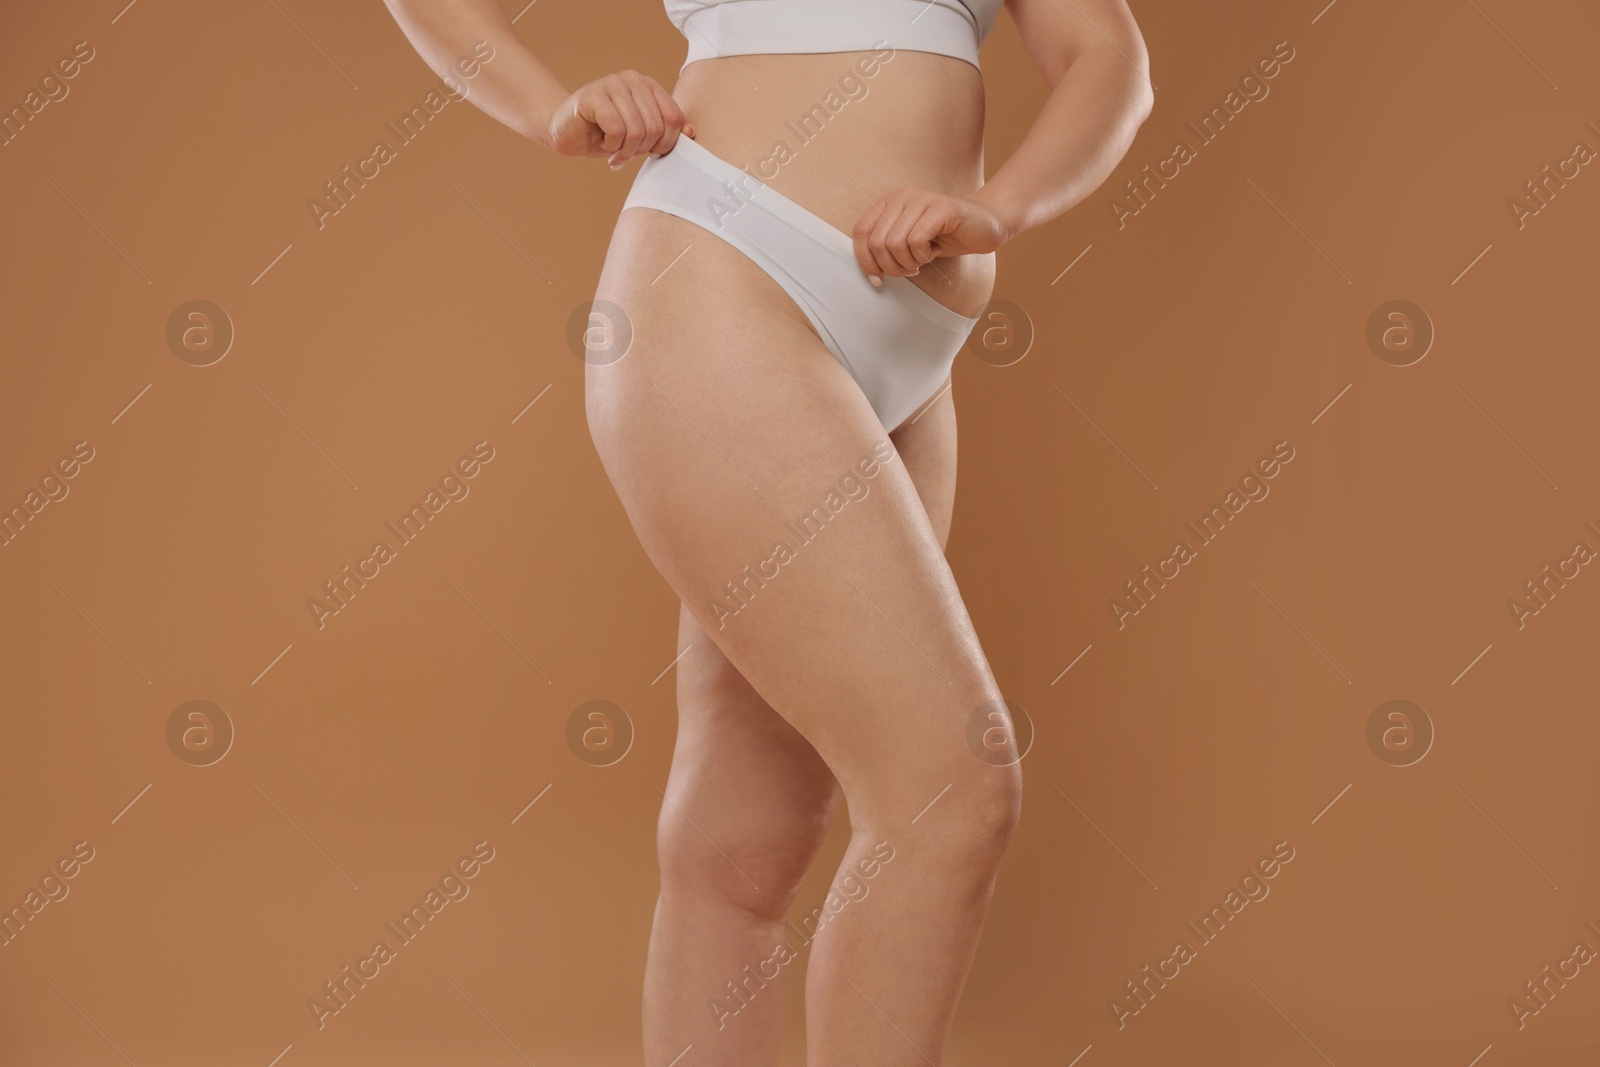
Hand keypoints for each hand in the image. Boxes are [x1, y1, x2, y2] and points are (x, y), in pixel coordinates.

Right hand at [545, 69, 694, 166]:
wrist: (567, 132)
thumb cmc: (605, 134)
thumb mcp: (641, 136)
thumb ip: (666, 132)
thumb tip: (692, 132)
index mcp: (649, 86)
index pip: (675, 117)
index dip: (667, 143)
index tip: (651, 153)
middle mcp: (633, 79)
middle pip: (656, 126)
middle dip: (642, 149)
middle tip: (626, 154)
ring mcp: (612, 83)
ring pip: (636, 130)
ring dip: (625, 151)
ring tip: (615, 151)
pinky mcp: (593, 94)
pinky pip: (616, 129)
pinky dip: (611, 145)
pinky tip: (603, 143)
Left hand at [850, 187, 1009, 283]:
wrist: (985, 226)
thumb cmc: (945, 237)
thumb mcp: (908, 244)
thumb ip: (886, 249)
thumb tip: (871, 273)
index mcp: (889, 203)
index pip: (861, 233)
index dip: (866, 261)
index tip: (879, 279)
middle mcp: (901, 196)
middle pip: (876, 242)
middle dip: (891, 267)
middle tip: (910, 269)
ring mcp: (921, 199)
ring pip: (895, 243)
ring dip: (909, 262)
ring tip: (924, 258)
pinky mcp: (940, 208)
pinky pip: (916, 240)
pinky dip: (924, 255)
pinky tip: (935, 250)